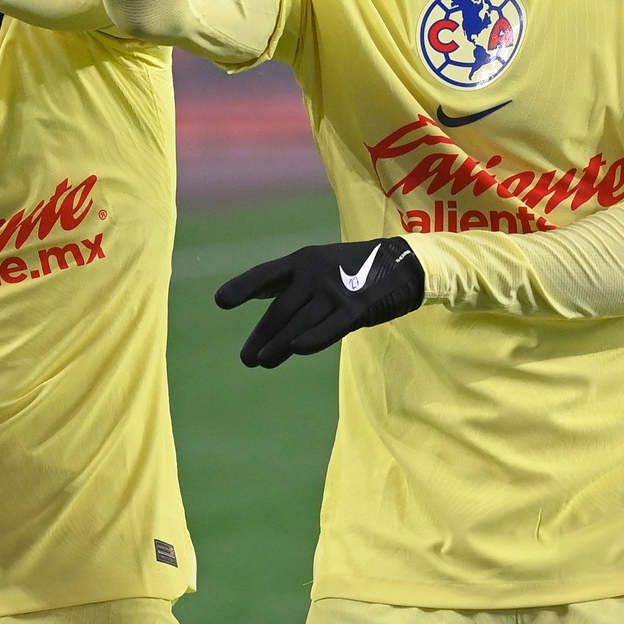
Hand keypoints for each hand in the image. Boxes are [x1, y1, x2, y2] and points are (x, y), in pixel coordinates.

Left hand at [214, 237, 424, 368]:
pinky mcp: (355, 309)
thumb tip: (252, 294)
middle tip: (247, 358)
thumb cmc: (352, 269)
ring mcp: (335, 291)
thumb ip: (288, 282)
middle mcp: (315, 274)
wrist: (402, 265)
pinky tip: (295, 350)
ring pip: (299, 323)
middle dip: (261, 335)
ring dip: (279, 345)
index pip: (266, 275)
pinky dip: (312, 339)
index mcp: (302, 261)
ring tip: (263, 362)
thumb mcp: (318, 265)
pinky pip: (329, 328)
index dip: (243, 287)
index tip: (221, 302)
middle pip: (280, 310)